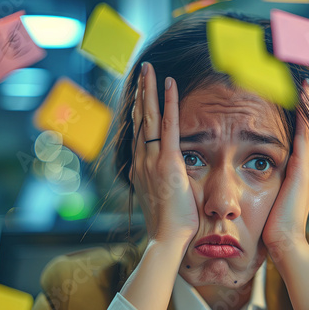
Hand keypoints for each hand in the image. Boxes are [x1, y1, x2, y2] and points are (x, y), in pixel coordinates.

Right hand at [130, 62, 198, 244]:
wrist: (167, 239)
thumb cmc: (168, 223)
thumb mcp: (160, 197)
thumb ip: (160, 181)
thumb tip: (166, 176)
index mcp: (140, 168)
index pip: (138, 132)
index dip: (139, 111)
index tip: (141, 95)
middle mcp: (140, 159)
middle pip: (138, 119)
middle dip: (140, 93)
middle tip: (142, 72)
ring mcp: (151, 159)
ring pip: (148, 117)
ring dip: (148, 91)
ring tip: (149, 70)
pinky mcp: (167, 161)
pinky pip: (168, 125)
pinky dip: (168, 103)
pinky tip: (170, 84)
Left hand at [261, 79, 308, 251]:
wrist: (284, 240)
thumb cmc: (273, 222)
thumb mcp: (271, 196)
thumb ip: (269, 182)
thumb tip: (254, 173)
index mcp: (301, 172)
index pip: (302, 138)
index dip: (300, 118)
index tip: (295, 99)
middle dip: (306, 106)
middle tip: (302, 84)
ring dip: (306, 107)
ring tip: (302, 86)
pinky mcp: (303, 170)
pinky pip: (305, 136)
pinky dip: (304, 118)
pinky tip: (300, 101)